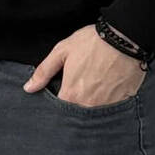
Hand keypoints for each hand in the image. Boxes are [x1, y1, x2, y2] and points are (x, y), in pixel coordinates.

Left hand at [23, 23, 144, 106]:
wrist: (125, 38)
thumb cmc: (93, 42)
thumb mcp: (62, 51)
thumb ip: (44, 72)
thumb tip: (29, 88)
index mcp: (72, 94)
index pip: (59, 113)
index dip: (57, 108)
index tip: (60, 101)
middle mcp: (89, 105)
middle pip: (77, 116)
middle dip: (75, 111)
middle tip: (79, 95)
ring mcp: (107, 105)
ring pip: (95, 115)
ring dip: (92, 108)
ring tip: (94, 93)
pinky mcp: (123, 101)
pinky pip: (112, 110)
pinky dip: (108, 105)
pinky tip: (108, 93)